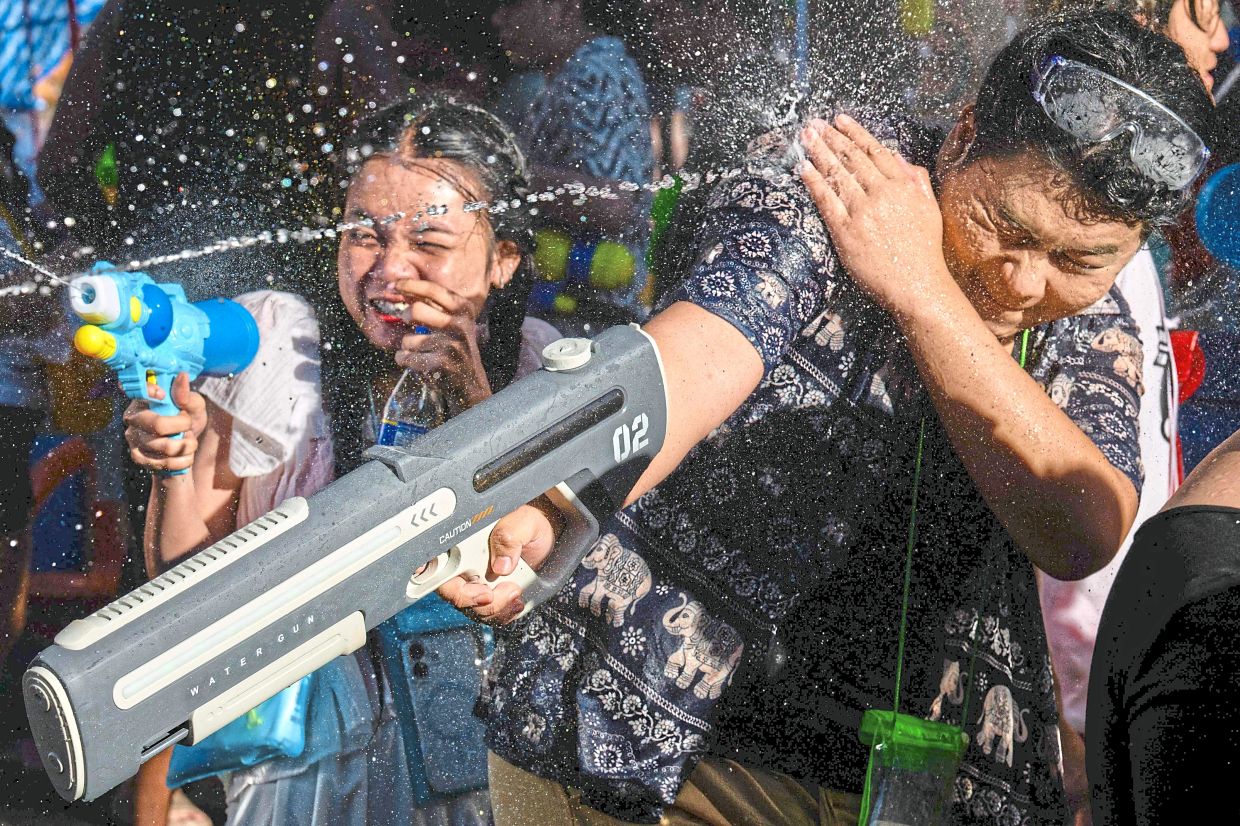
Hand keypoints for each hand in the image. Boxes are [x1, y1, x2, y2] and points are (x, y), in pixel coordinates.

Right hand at [122, 373, 207, 473]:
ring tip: (190, 441)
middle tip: (189, 425)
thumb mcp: (194, 405)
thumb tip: (182, 377)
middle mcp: (132, 419)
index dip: (149, 391)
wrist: (186, 447)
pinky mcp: (139, 458)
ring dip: (187, 445)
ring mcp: (133, 440)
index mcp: (143, 401)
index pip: (138, 391)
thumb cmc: (187, 420)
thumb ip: (187, 395)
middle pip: (158, 425)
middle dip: (183, 427)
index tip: (163, 395)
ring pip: (166, 447)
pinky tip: (185, 454)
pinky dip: (184, 460)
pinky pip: (166, 463)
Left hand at [392, 278, 491, 407]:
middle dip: (406, 317)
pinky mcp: (440, 363)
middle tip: (408, 322)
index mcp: (464, 310)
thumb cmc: (456, 350)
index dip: (409, 285)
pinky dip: (405, 361)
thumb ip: (434, 306)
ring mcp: (451, 344)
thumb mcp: (455, 323)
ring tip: (422, 353)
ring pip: (407, 339)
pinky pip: (405, 356)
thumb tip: (404, 289)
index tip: (394, 285)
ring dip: (408, 347)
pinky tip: (420, 364)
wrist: (470, 385)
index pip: (433, 290)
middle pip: (416, 310)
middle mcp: (460, 324)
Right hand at [437, 502, 557, 624]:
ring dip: (495, 608)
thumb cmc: (527, 523)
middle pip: (454, 594)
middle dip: (480, 601)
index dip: (446, 583)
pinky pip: (486, 613)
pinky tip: (516, 601)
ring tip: (516, 592)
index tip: (479, 592)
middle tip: (509, 590)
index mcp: (461, 542)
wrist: (543, 536)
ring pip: (471, 608)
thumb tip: (501, 564)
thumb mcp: (522, 522)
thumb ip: (509, 537)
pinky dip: (501, 613)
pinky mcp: (486, 594)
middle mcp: (462, 563)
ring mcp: (472, 581)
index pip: (436, 565)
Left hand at [799, 114, 949, 314]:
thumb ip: (915, 181)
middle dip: (830, 137)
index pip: (875, 150)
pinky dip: (813, 182)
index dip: (855, 133)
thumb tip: (898, 158)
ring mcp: (862, 212)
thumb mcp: (929, 209)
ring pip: (836, 175)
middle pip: (851, 158)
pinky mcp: (846, 232)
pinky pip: (826, 201)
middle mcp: (881, 194)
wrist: (917, 285)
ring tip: (804, 137)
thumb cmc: (923, 251)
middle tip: (814, 124)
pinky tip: (803, 168)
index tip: (840, 120)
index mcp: (902, 186)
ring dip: (818, 152)